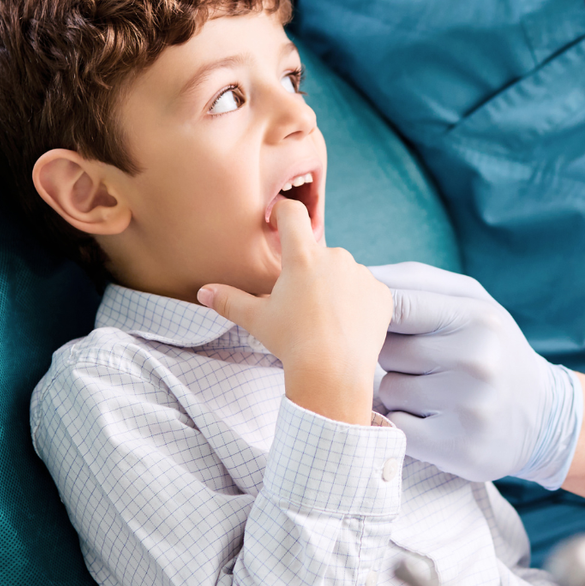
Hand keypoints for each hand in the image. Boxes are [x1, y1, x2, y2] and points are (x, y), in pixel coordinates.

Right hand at [201, 200, 390, 423]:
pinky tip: (346, 326)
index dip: (282, 213)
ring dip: (334, 287)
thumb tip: (203, 292)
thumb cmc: (291, 342)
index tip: (277, 222)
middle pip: (318, 253)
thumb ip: (229, 300)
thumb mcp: (256, 320)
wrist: (332, 372)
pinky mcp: (381, 293)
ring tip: (324, 320)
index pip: (292, 213)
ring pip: (343, 272)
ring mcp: (361, 274)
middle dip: (309, 271)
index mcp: (302, 256)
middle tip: (301, 304)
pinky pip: (366, 291)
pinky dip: (357, 304)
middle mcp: (335, 257)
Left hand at [371, 263, 581, 486]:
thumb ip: (416, 281)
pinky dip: (404, 423)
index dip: (376, 313)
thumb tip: (360, 275)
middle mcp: (477, 360)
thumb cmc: (492, 347)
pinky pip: (397, 427)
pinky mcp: (458, 449)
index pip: (398, 305)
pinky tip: (432, 419)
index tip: (374, 320)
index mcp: (478, 317)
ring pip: (389, 390)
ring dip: (399, 392)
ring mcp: (469, 407)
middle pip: (387, 350)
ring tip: (433, 392)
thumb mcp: (471, 302)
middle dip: (393, 355)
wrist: (544, 416)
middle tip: (424, 363)